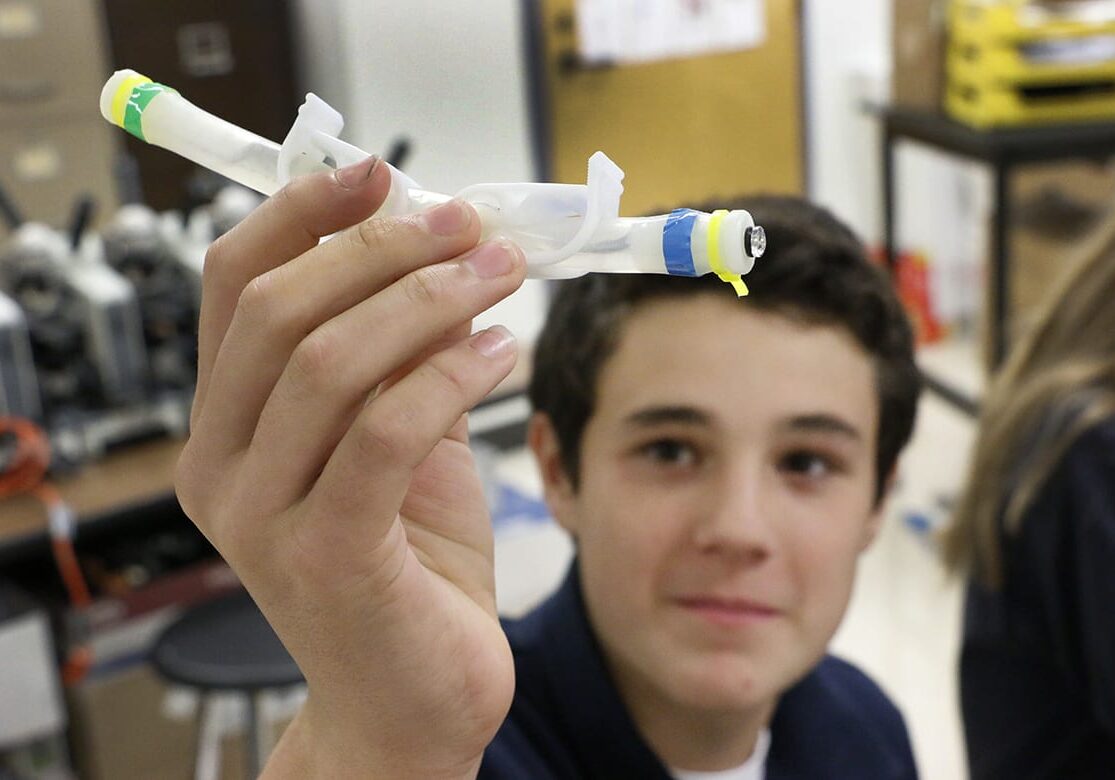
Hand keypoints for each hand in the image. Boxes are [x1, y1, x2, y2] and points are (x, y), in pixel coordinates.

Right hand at [174, 157, 524, 777]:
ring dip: (429, 301)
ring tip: (501, 277)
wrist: (413, 698)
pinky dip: (450, 375)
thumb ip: (402, 356)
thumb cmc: (409, 567)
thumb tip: (441, 253)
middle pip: (280, 313)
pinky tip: (502, 352)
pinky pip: (385, 432)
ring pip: (331, 363)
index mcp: (226, 426)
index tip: (380, 174)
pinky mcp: (326, 557)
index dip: (302, 215)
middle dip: (383, 251)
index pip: (233, 288)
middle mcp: (222, 468)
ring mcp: (262, 519)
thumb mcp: (403, 439)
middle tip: (469, 228)